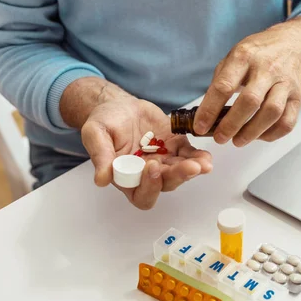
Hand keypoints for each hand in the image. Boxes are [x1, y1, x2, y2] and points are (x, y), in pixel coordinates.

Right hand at [61, 78, 212, 209]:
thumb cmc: (104, 121)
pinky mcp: (175, 147)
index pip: (141, 194)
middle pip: (166, 183)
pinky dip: (198, 156)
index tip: (152, 165)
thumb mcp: (95, 133)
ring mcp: (164, 161)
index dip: (150, 186)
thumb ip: (100, 155)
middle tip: (190, 167)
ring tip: (204, 163)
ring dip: (194, 168)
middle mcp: (147, 174)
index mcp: (126, 177)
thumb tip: (101, 180)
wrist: (119, 105)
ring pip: (180, 171)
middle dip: (179, 175)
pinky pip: (189, 155)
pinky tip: (205, 155)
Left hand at [193, 16, 300, 145]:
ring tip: (238, 140)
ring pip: (272, 113)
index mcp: (244, 57)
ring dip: (252, 132)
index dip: (210, 110)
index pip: (224, 86)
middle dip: (232, 124)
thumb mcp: (233, 57)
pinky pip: (287, 122)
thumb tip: (206, 112)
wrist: (292, 44)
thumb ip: (221, 81)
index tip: (200, 126)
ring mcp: (285, 83)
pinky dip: (272, 134)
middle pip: (250, 101)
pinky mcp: (298, 97)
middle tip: (220, 138)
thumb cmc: (258, 54)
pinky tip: (259, 135)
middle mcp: (267, 69)